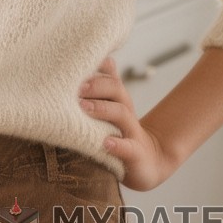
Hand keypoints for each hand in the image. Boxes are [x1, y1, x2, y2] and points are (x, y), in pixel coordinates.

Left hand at [78, 57, 176, 191]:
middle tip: (75, 87)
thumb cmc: (116, 130)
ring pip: (120, 113)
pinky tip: (106, 143)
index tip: (74, 63)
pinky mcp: (136, 153)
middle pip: (115, 88)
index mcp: (116, 97)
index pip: (109, 74)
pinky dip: (117, 145)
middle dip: (95, 85)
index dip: (96, 66)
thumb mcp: (107, 107)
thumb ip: (96, 86)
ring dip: (101, 108)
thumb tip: (80, 62)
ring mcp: (131, 130)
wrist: (148, 161)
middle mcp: (124, 109)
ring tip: (83, 108)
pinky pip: (128, 147)